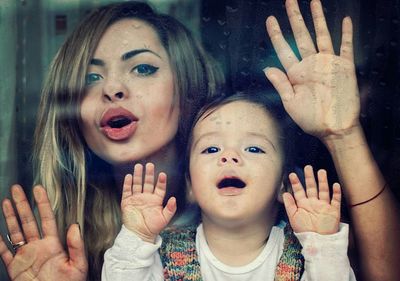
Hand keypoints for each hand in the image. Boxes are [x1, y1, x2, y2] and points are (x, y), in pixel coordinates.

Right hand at [0, 185, 86, 279]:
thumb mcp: (78, 265)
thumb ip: (76, 246)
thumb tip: (74, 227)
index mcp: (53, 245)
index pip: (47, 219)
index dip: (42, 203)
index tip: (38, 189)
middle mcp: (38, 247)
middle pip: (28, 221)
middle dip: (22, 204)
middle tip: (17, 189)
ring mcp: (26, 256)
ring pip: (16, 232)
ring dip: (10, 216)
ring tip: (7, 201)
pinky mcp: (16, 268)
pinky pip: (5, 253)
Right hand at [121, 163, 176, 242]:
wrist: (139, 235)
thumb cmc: (153, 228)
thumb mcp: (164, 219)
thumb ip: (170, 209)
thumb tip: (174, 199)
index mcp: (156, 200)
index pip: (159, 188)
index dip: (161, 181)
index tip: (162, 174)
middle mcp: (146, 197)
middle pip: (148, 183)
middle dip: (148, 174)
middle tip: (150, 165)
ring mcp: (136, 199)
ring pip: (137, 184)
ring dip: (138, 175)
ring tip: (138, 166)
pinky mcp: (127, 202)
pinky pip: (127, 191)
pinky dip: (127, 184)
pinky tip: (128, 176)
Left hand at [265, 0, 359, 139]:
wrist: (334, 128)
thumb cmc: (311, 119)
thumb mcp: (291, 103)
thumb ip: (280, 84)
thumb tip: (266, 69)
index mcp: (296, 73)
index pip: (283, 49)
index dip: (276, 34)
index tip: (270, 19)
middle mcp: (310, 65)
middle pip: (301, 36)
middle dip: (295, 18)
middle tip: (289, 1)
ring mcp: (327, 64)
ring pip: (321, 35)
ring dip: (318, 19)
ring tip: (313, 1)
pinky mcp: (344, 67)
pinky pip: (345, 46)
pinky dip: (346, 33)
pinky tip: (344, 20)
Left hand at [283, 165, 340, 234]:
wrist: (318, 242)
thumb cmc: (304, 231)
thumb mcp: (293, 217)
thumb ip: (289, 205)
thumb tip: (284, 193)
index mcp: (303, 204)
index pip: (299, 191)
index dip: (296, 182)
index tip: (292, 174)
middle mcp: (313, 203)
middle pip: (312, 187)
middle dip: (310, 177)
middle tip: (308, 166)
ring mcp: (324, 206)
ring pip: (323, 190)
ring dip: (323, 181)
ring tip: (321, 171)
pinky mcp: (333, 211)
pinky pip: (335, 200)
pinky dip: (336, 193)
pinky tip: (335, 184)